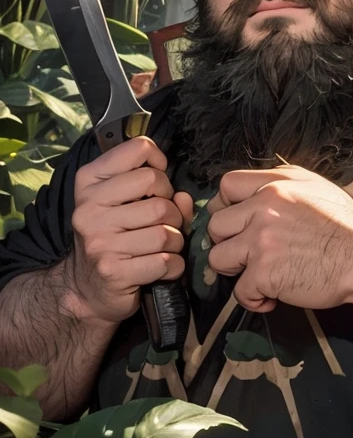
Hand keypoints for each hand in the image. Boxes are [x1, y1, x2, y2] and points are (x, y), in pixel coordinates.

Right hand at [66, 137, 193, 325]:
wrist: (84, 288)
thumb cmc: (112, 237)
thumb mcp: (124, 204)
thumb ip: (156, 190)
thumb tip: (183, 197)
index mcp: (89, 182)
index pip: (138, 149)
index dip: (158, 163)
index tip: (158, 183)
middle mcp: (90, 208)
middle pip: (156, 187)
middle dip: (171, 206)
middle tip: (164, 220)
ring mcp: (100, 241)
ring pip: (166, 228)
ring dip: (176, 240)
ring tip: (164, 246)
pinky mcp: (114, 271)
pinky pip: (166, 261)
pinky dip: (174, 265)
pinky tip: (162, 265)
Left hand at [207, 165, 352, 311]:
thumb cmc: (346, 225)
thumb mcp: (315, 186)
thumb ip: (282, 184)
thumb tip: (258, 192)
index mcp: (275, 185)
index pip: (227, 185)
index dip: (225, 205)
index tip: (235, 222)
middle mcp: (263, 208)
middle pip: (216, 224)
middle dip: (227, 241)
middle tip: (246, 253)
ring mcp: (261, 240)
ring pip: (217, 257)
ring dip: (234, 270)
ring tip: (256, 275)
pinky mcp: (264, 272)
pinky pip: (239, 291)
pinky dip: (253, 299)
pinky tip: (270, 297)